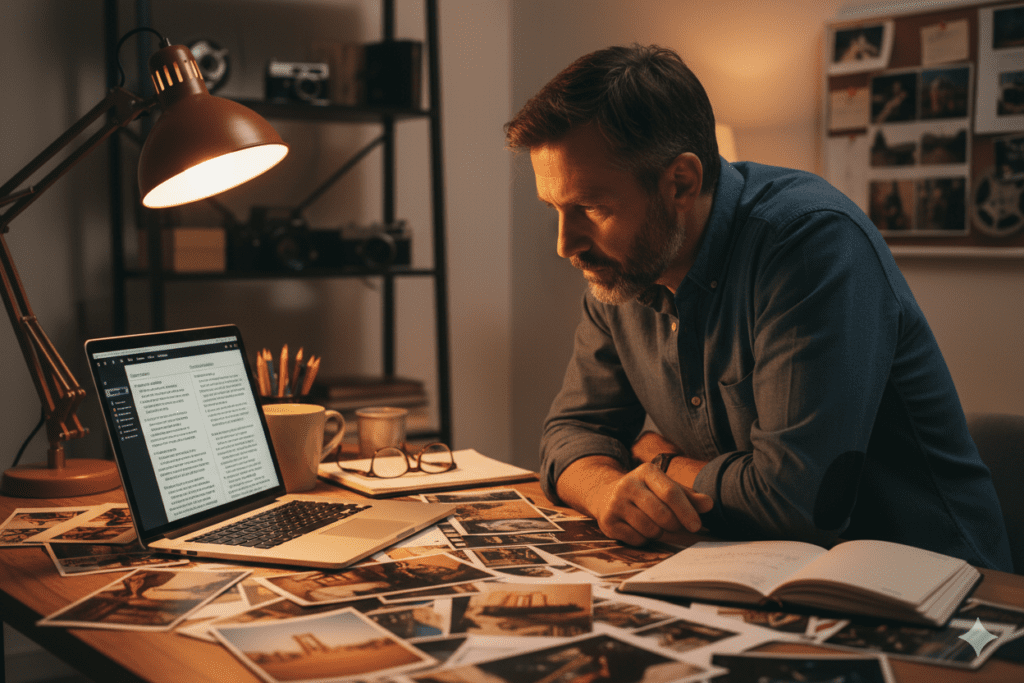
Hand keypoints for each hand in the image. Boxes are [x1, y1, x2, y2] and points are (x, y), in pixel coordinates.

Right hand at [589, 462, 712, 544]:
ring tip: (654, 524)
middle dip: (674, 525)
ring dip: (659, 533)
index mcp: (646, 471)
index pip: (670, 492)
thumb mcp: (665, 487)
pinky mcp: (607, 522)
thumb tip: (709, 504)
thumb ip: (688, 496)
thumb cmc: (645, 493)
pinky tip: (639, 529)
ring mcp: (615, 503)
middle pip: (661, 514)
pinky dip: (644, 539)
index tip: (696, 525)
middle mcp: (628, 484)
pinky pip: (636, 539)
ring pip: (650, 529)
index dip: (686, 511)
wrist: (606, 495)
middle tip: (675, 526)